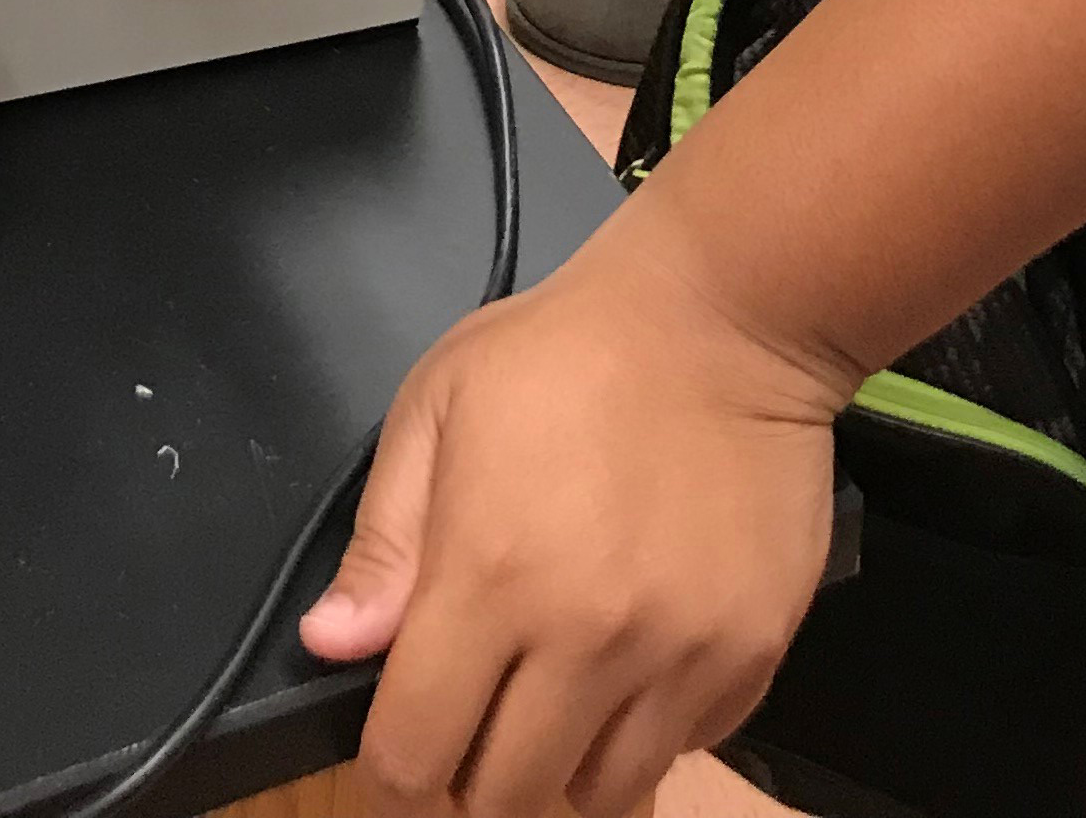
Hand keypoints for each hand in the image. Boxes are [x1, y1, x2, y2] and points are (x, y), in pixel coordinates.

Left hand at [302, 215, 840, 817]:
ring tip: (561, 693)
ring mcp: (679, 656)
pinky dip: (649, 730)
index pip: (412, 754)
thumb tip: (333, 645)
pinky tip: (638, 659)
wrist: (726, 315)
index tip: (402, 741)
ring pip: (601, 796)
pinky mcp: (752, 656)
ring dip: (565, 764)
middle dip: (475, 772)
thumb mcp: (439, 405)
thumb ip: (383, 539)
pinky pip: (685, 750)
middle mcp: (586, 638)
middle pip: (506, 797)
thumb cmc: (565, 350)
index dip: (392, 768)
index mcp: (491, 575)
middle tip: (483, 711)